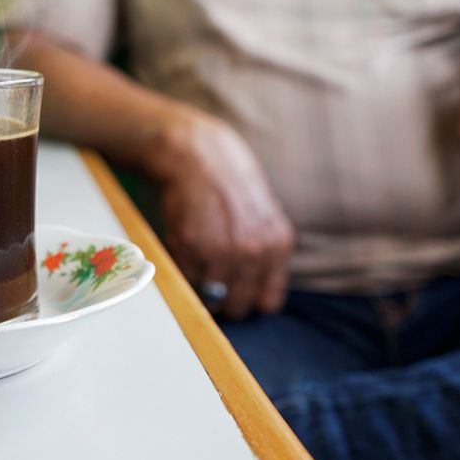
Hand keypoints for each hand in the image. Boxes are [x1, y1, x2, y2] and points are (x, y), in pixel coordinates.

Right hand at [148, 107, 293, 318]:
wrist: (196, 153)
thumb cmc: (229, 176)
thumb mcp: (266, 212)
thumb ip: (265, 248)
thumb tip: (256, 281)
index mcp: (278, 245)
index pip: (268, 303)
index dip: (250, 299)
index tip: (237, 291)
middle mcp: (254, 253)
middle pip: (237, 306)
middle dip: (223, 298)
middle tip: (212, 279)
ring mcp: (222, 253)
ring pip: (209, 299)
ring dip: (200, 287)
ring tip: (196, 263)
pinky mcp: (190, 248)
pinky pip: (185, 279)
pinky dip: (181, 270)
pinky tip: (183, 248)